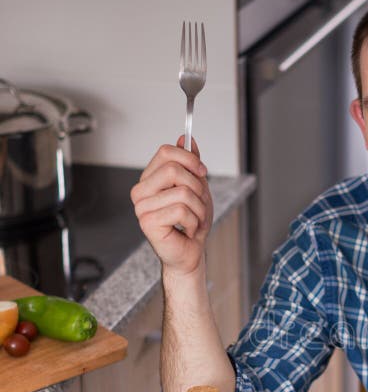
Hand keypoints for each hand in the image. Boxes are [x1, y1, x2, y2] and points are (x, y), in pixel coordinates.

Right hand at [131, 137, 211, 275]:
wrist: (191, 252)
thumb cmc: (191, 223)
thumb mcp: (197, 187)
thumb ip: (190, 163)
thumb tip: (185, 138)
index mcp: (150, 179)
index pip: (166, 152)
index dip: (190, 159)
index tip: (202, 172)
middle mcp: (141, 191)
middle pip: (173, 169)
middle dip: (197, 187)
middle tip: (198, 204)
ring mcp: (141, 207)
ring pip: (183, 192)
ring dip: (199, 209)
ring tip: (193, 220)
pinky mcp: (148, 222)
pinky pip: (181, 211)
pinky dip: (194, 222)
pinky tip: (187, 230)